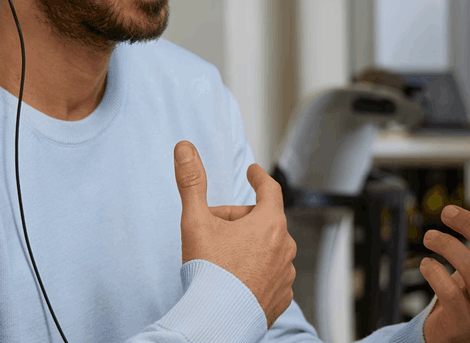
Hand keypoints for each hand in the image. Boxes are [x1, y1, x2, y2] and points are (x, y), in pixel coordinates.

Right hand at [174, 141, 296, 328]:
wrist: (216, 322)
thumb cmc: (208, 272)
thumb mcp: (195, 221)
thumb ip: (192, 182)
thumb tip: (184, 148)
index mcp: (270, 224)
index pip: (270, 190)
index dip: (259, 178)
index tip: (253, 172)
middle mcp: (284, 248)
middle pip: (262, 222)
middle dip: (239, 220)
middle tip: (211, 229)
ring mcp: (285, 275)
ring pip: (266, 249)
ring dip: (248, 247)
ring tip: (221, 260)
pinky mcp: (280, 298)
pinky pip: (269, 275)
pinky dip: (254, 272)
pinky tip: (234, 280)